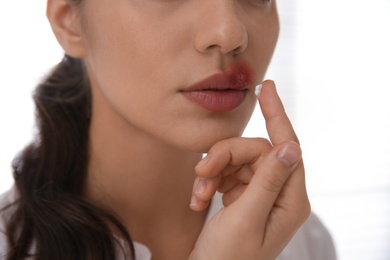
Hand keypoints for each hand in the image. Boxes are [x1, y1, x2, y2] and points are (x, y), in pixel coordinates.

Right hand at [189, 80, 309, 259]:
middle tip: (200, 173)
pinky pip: (226, 175)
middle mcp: (279, 195)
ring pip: (237, 162)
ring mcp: (260, 196)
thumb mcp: (246, 218)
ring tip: (198, 196)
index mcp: (290, 201)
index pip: (287, 147)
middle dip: (224, 157)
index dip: (276, 115)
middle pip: (253, 153)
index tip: (266, 87)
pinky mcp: (243, 198)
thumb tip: (292, 147)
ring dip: (213, 174)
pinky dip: (209, 184)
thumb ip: (268, 180)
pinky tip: (198, 202)